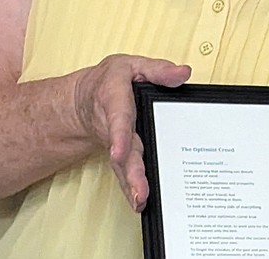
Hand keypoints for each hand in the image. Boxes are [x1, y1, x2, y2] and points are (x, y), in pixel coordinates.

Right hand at [71, 54, 190, 211]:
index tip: (118, 152)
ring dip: (131, 185)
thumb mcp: (133, 66)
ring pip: (123, 166)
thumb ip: (158, 70)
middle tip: (139, 191)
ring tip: (141, 202)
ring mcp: (115, 143)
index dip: (119, 136)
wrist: (85, 99)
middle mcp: (113, 127)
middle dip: (130, 172)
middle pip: (122, 152)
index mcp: (115, 100)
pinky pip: (124, 171)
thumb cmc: (112, 81)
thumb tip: (183, 73)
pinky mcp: (120, 154)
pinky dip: (130, 188)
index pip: (118, 119)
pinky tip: (140, 203)